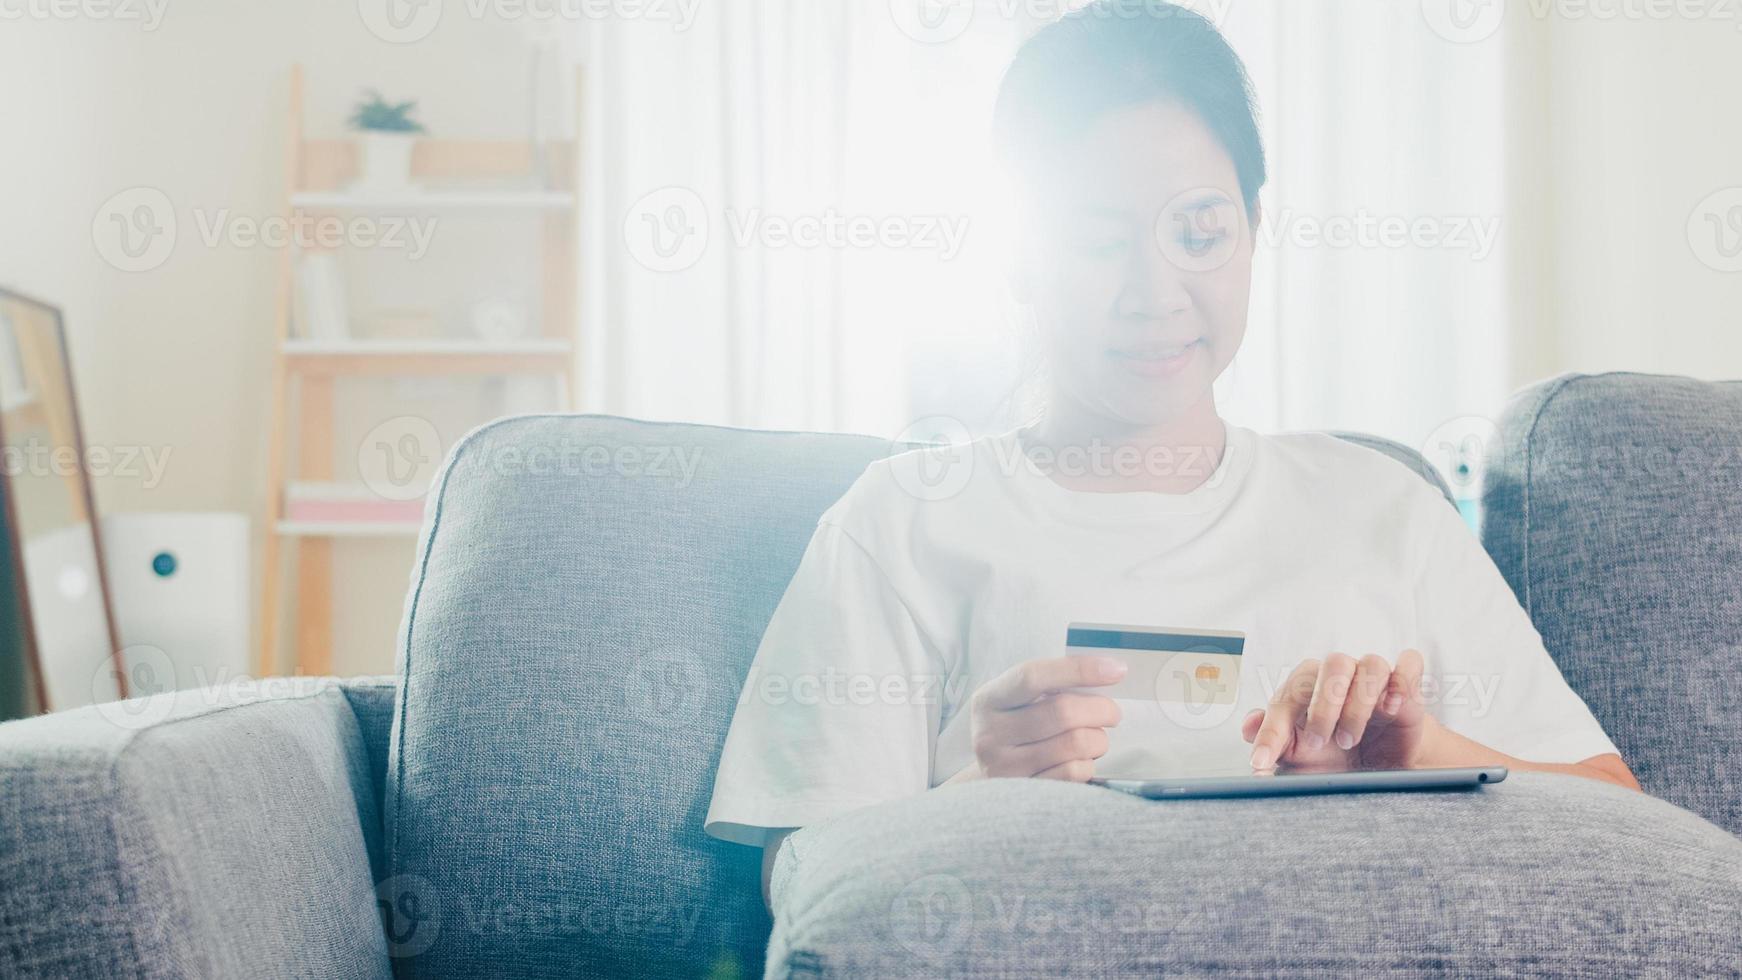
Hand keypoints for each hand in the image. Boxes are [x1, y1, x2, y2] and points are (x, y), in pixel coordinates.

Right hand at [967, 656, 1125, 780]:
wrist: (986, 782)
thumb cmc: (1014, 730)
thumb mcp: (1016, 702)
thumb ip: (1050, 686)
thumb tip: (1108, 672)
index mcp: (989, 700)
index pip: (1033, 677)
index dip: (1078, 670)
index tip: (1115, 669)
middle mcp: (991, 734)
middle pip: (1063, 712)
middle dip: (1101, 709)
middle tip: (1110, 712)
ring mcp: (1006, 767)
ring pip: (1076, 743)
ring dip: (1098, 738)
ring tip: (1094, 737)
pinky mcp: (1026, 793)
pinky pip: (1075, 772)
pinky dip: (1089, 763)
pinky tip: (1081, 759)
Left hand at [1242, 650, 1428, 771]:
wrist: (1383, 765)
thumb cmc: (1335, 754)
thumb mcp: (1300, 757)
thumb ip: (1274, 740)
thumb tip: (1247, 727)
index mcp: (1308, 688)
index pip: (1287, 696)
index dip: (1272, 729)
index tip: (1262, 761)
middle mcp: (1340, 676)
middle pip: (1333, 665)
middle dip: (1324, 706)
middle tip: (1320, 743)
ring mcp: (1375, 678)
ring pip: (1372, 664)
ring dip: (1360, 702)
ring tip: (1350, 739)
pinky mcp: (1406, 686)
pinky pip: (1409, 663)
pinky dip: (1402, 680)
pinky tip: (1391, 707)